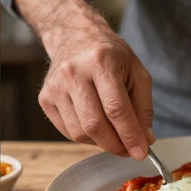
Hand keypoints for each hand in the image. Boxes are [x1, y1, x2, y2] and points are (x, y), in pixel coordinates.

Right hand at [39, 21, 154, 159]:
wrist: (75, 37)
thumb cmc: (109, 55)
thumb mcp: (136, 72)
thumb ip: (143, 107)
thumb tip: (145, 140)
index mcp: (101, 61)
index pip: (116, 109)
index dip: (129, 135)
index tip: (141, 153)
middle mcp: (73, 73)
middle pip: (94, 125)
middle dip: (116, 144)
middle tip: (130, 151)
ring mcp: (55, 87)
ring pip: (79, 133)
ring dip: (101, 143)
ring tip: (115, 137)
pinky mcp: (45, 99)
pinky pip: (68, 131)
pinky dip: (86, 137)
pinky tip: (97, 128)